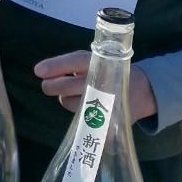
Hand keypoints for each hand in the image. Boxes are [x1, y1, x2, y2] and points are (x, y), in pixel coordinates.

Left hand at [34, 51, 158, 122]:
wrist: (143, 90)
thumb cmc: (110, 72)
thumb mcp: (96, 61)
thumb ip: (73, 65)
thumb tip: (42, 71)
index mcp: (98, 63)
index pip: (74, 62)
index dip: (55, 66)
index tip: (38, 71)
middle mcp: (101, 82)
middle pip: (66, 87)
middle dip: (52, 86)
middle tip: (47, 85)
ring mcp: (106, 102)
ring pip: (69, 103)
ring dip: (66, 99)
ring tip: (76, 94)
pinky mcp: (108, 120)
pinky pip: (83, 120)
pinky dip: (80, 114)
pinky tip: (86, 108)